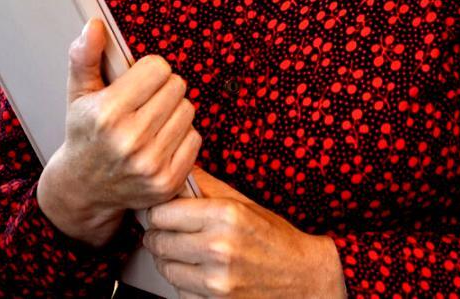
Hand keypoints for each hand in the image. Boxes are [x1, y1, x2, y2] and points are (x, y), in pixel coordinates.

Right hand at [36, 19, 200, 245]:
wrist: (82, 188)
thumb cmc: (85, 133)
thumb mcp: (78, 93)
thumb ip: (85, 56)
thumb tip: (95, 25)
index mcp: (107, 114)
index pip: (158, 68)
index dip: (148, 72)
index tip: (135, 83)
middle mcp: (130, 140)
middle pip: (177, 87)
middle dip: (162, 90)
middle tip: (143, 104)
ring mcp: (150, 164)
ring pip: (188, 110)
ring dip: (173, 112)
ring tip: (150, 122)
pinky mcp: (168, 181)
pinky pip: (195, 138)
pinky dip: (181, 137)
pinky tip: (159, 142)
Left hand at [143, 169, 345, 298]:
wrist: (302, 279)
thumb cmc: (275, 240)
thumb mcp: (245, 205)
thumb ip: (207, 187)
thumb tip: (178, 172)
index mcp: (226, 215)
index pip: (162, 213)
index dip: (159, 212)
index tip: (165, 213)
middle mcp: (219, 247)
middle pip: (157, 240)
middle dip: (161, 235)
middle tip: (174, 232)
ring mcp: (215, 280)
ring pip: (164, 267)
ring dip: (170, 260)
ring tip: (189, 253)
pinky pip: (177, 290)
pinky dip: (184, 282)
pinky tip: (202, 272)